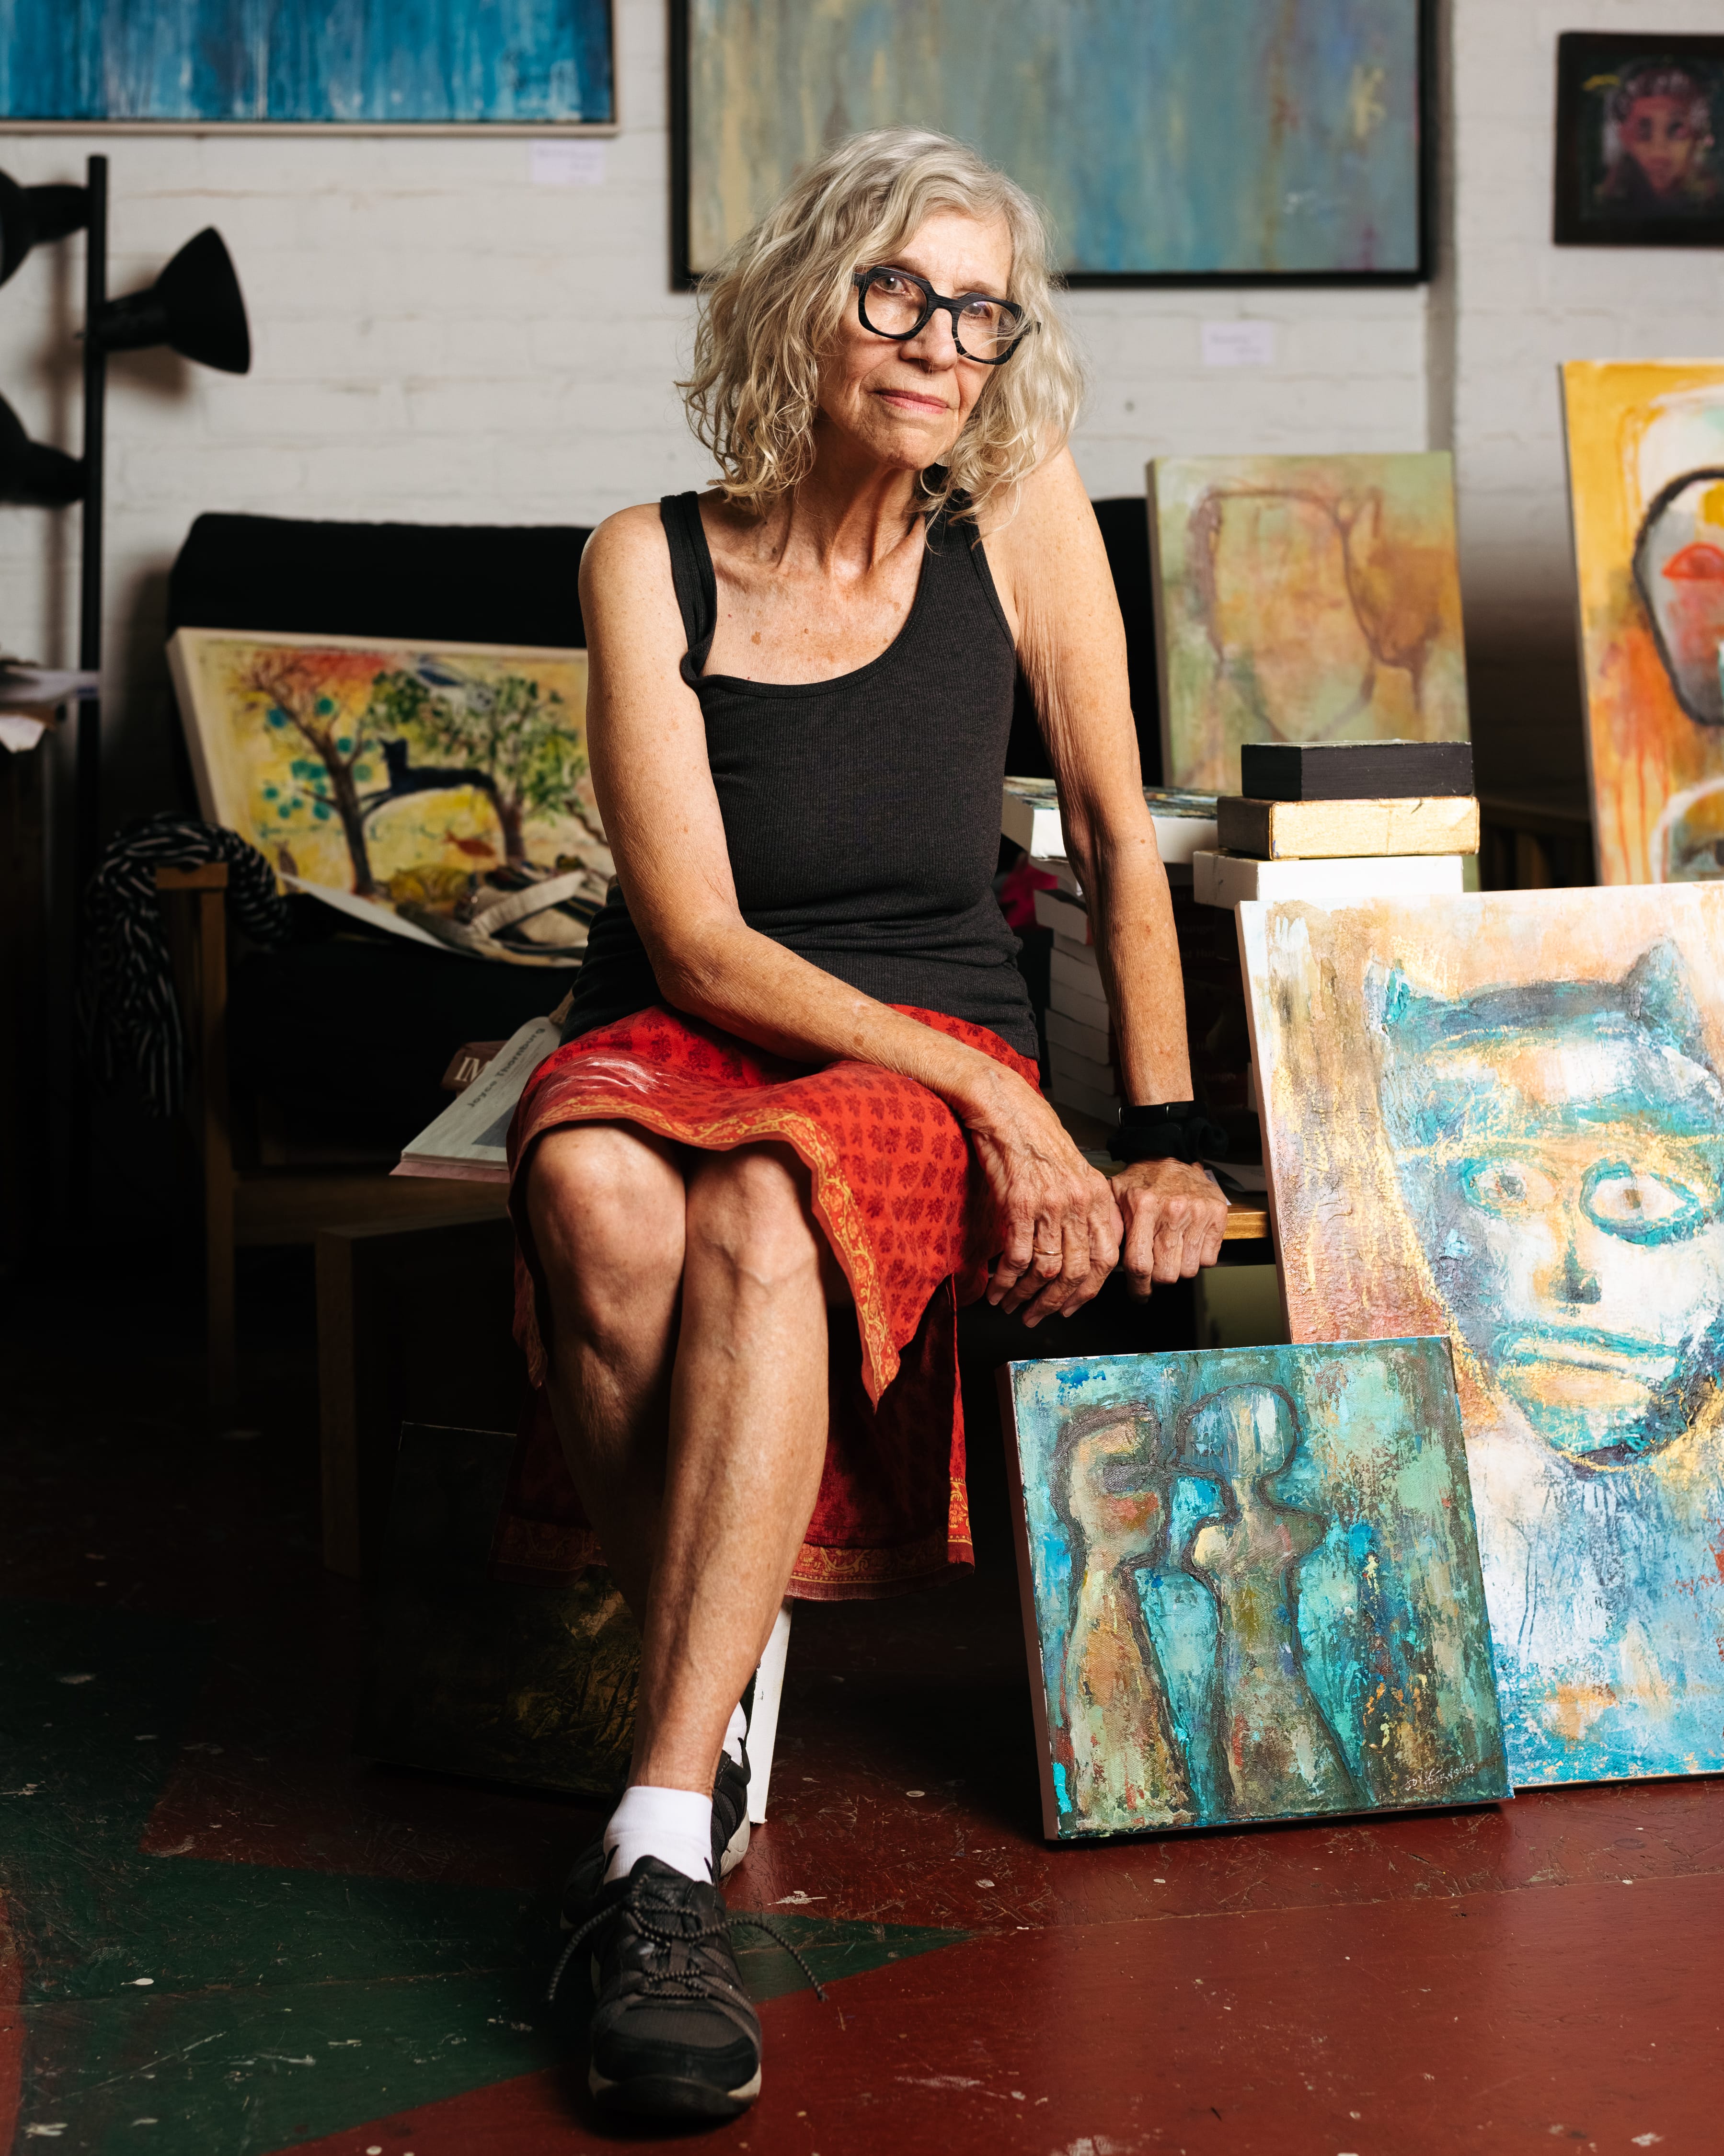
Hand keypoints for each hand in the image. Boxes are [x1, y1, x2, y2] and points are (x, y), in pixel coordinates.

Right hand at [963, 1069, 1122, 1326]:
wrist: (1008, 1110)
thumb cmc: (1038, 1140)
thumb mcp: (1075, 1173)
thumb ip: (1085, 1210)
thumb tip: (1080, 1253)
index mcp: (1099, 1197)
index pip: (1107, 1259)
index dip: (1089, 1291)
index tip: (1071, 1307)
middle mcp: (1081, 1203)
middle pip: (1078, 1271)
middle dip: (1056, 1303)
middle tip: (1037, 1318)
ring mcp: (1052, 1205)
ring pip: (1047, 1270)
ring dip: (1027, 1297)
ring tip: (1012, 1307)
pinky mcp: (1020, 1204)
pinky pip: (1018, 1257)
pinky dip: (1006, 1281)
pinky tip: (996, 1290)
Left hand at [1110, 1157, 1228, 1297]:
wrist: (1172, 1155)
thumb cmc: (1142, 1181)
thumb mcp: (1115, 1197)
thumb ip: (1110, 1228)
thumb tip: (1103, 1263)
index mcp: (1144, 1207)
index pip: (1140, 1264)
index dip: (1138, 1287)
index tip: (1138, 1293)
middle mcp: (1172, 1210)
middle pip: (1166, 1274)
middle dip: (1158, 1279)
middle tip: (1155, 1268)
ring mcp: (1198, 1213)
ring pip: (1189, 1270)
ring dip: (1178, 1269)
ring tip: (1171, 1253)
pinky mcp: (1217, 1214)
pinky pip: (1209, 1259)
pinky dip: (1199, 1259)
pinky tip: (1188, 1244)